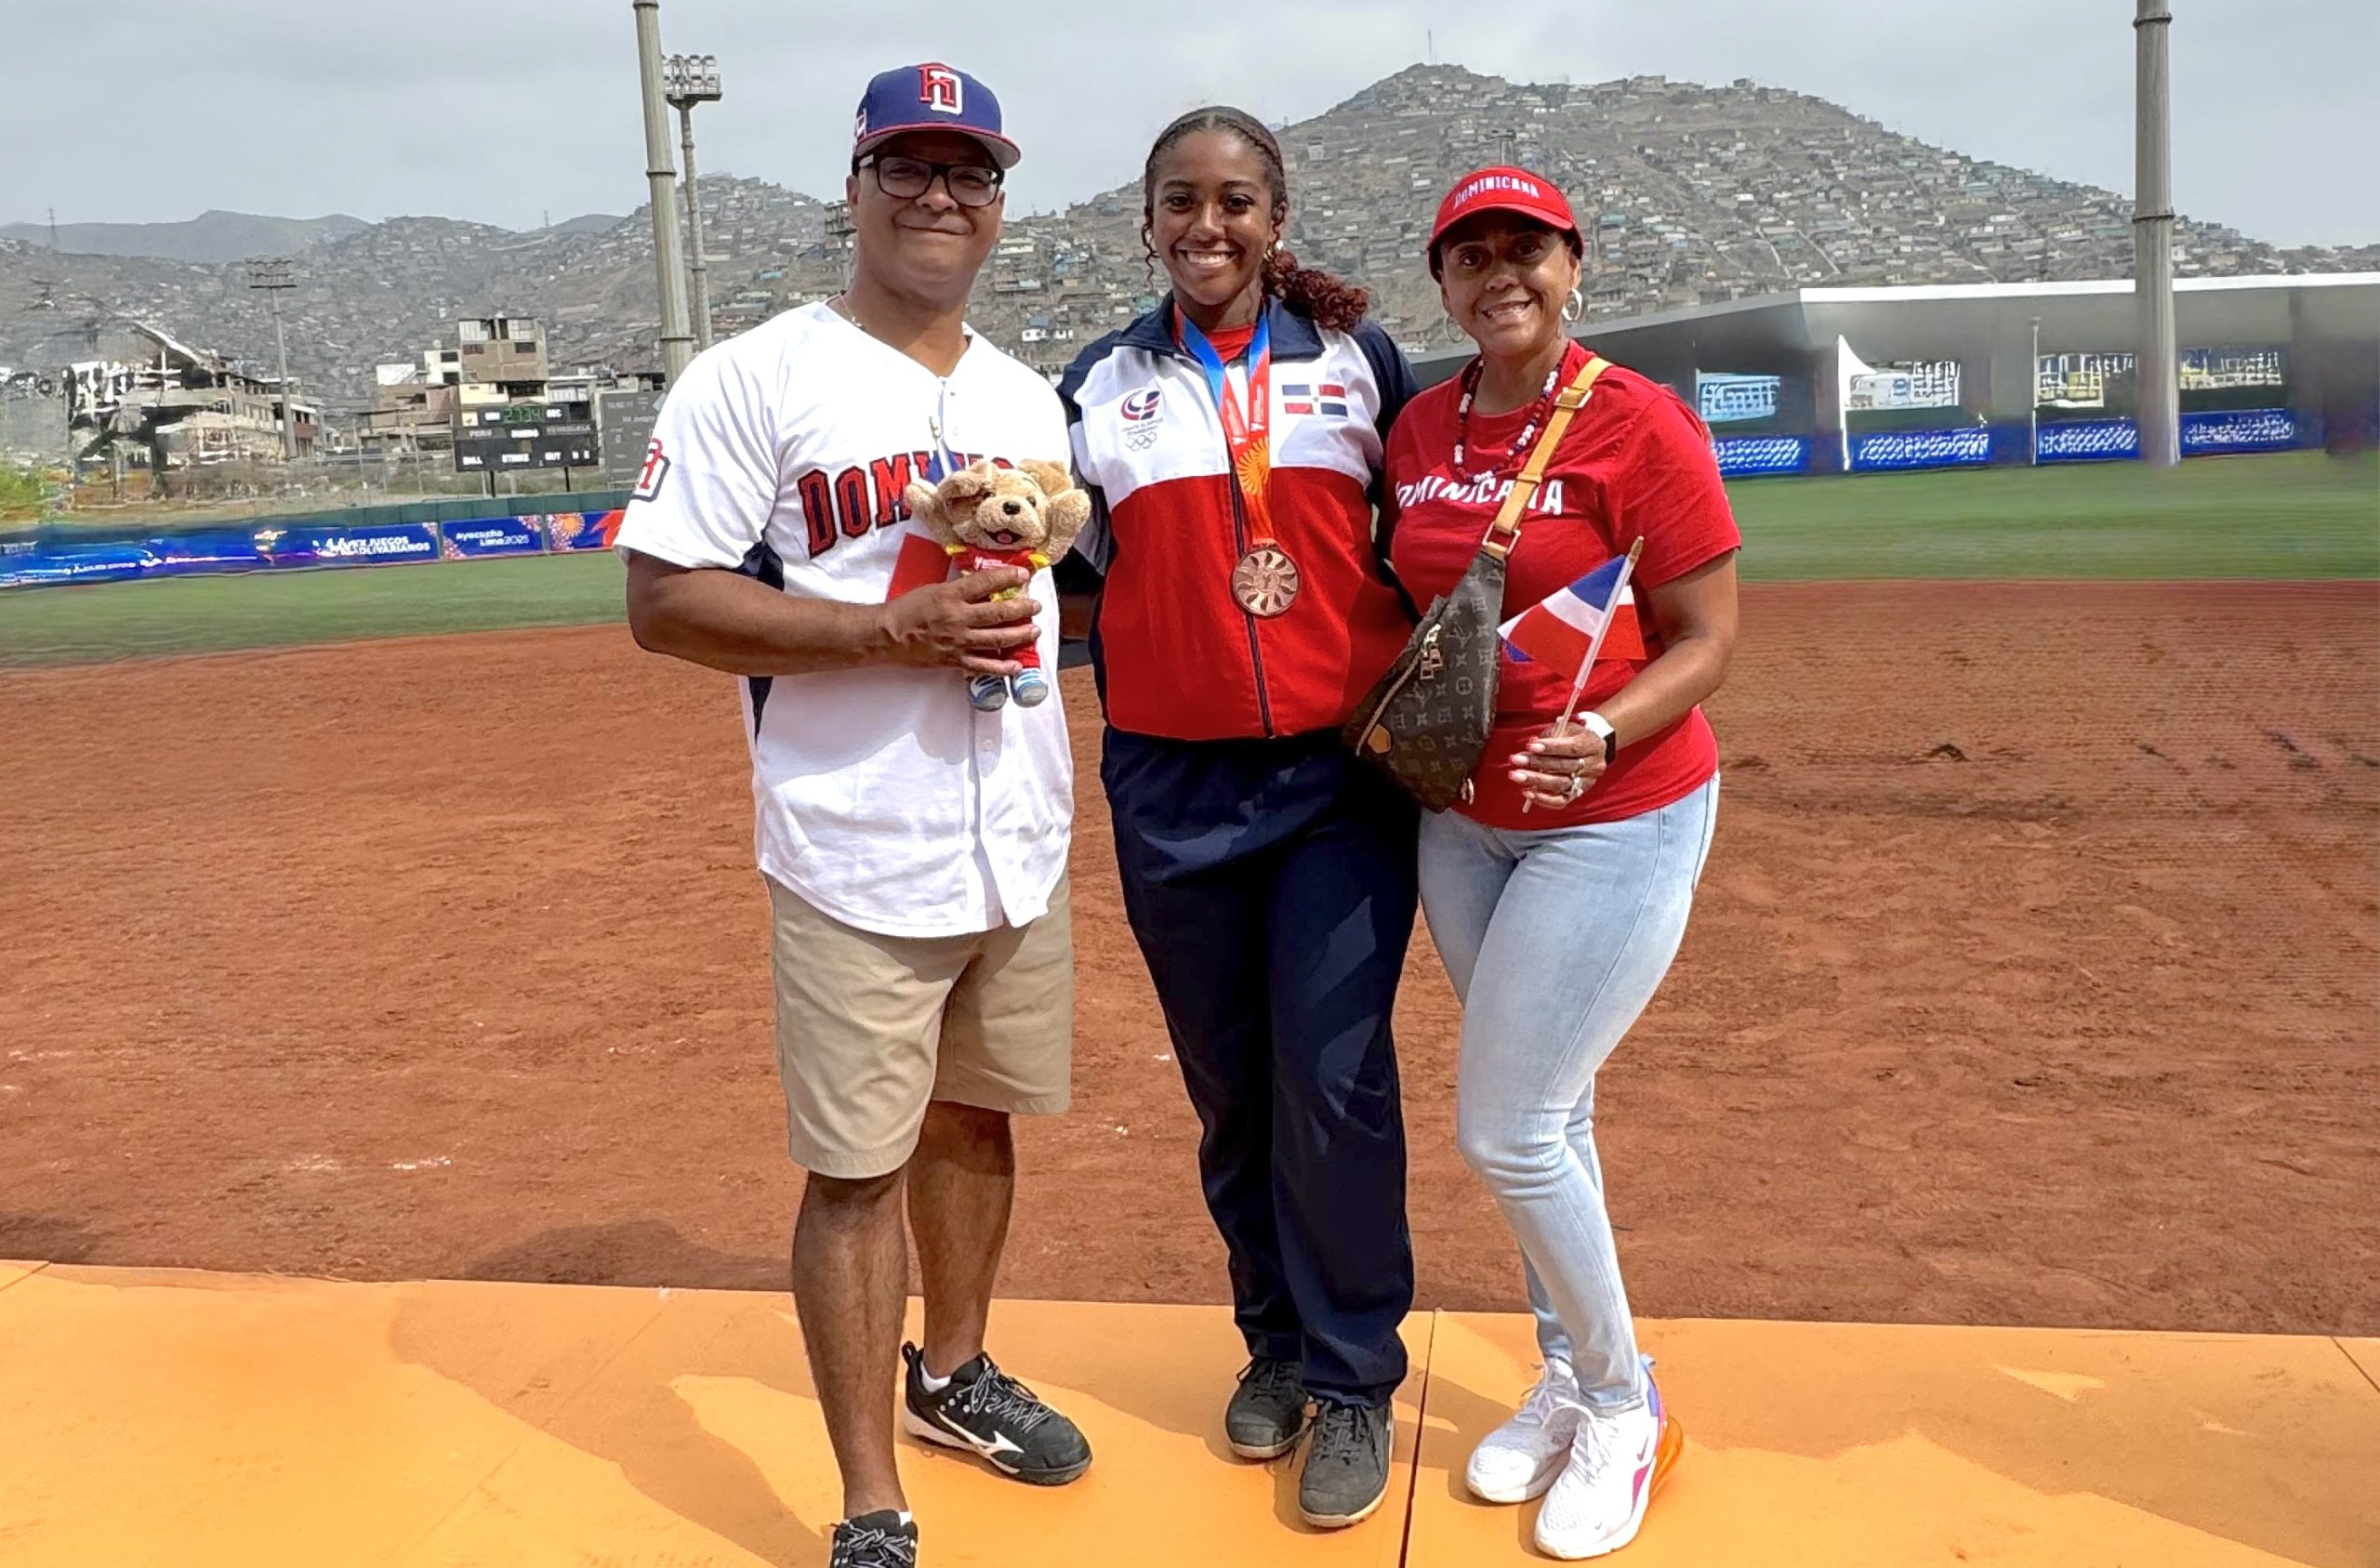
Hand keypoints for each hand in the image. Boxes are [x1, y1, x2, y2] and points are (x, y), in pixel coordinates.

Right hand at [878, 567, 1040, 675]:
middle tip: (1035, 606)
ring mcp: (958, 641)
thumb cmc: (907, 609)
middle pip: (998, 612)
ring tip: (1034, 631)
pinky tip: (1017, 665)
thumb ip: (958, 590)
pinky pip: (983, 665)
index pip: (985, 582)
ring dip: (1019, 635)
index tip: (1023, 574)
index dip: (1007, 576)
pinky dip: (1002, 667)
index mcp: (951, 596)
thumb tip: (982, 586)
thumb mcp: (933, 589)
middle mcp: (958, 618)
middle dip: (1022, 608)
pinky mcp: (955, 660)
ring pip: (997, 638)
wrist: (887, 635)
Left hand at [1509, 718, 1606, 811]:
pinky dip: (1542, 798)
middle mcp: (1593, 766)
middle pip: (1564, 767)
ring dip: (1535, 780)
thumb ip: (1549, 738)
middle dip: (1537, 763)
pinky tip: (1527, 792)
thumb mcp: (1565, 729)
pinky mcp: (1577, 795)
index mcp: (1593, 745)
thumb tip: (1528, 750)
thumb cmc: (1572, 737)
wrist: (1589, 750)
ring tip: (1516, 775)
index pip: (1572, 748)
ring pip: (1560, 784)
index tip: (1530, 746)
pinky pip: (1560, 801)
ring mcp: (1586, 783)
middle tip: (1516, 760)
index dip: (1550, 748)